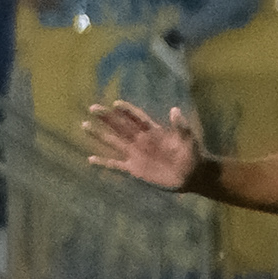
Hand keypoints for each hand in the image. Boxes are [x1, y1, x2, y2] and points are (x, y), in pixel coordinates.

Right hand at [80, 99, 200, 191]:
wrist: (192, 174)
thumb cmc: (192, 154)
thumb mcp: (188, 139)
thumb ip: (180, 126)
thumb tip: (174, 110)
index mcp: (153, 131)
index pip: (136, 118)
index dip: (127, 111)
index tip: (115, 104)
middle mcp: (140, 140)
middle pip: (120, 126)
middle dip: (106, 117)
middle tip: (92, 108)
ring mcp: (135, 154)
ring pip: (113, 142)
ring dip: (99, 135)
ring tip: (85, 125)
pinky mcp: (134, 168)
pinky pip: (115, 164)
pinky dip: (103, 162)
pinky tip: (90, 159)